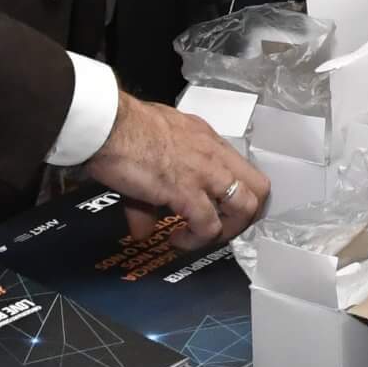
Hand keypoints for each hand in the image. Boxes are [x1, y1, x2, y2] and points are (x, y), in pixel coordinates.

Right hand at [88, 92, 270, 247]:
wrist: (108, 126)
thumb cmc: (123, 127)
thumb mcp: (149, 149)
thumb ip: (152, 190)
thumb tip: (143, 226)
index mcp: (206, 139)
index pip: (241, 167)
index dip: (237, 192)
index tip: (223, 208)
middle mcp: (213, 154)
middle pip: (259, 187)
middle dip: (248, 213)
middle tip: (225, 227)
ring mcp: (204, 173)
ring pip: (245, 207)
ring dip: (228, 230)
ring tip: (203, 238)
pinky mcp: (187, 192)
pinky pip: (208, 226)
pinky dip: (196, 240)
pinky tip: (178, 240)